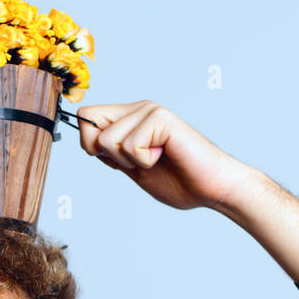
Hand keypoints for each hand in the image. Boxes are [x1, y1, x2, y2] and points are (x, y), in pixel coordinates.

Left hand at [76, 101, 253, 211]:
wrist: (212, 188)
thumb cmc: (179, 181)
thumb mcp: (133, 168)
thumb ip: (112, 153)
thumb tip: (88, 142)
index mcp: (131, 118)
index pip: (86, 117)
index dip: (90, 144)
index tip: (117, 160)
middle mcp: (139, 109)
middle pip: (89, 121)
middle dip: (106, 152)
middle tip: (139, 161)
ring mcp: (151, 111)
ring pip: (108, 139)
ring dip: (130, 161)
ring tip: (157, 159)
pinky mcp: (162, 119)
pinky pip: (130, 145)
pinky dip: (145, 161)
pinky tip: (165, 156)